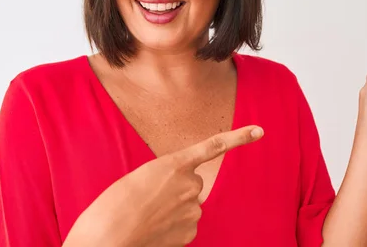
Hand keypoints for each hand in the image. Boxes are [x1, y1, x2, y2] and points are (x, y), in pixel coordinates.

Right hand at [63, 125, 263, 246]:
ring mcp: (193, 209)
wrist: (108, 237)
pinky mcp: (190, 230)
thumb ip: (167, 177)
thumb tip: (185, 195)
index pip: (213, 146)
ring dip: (174, 209)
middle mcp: (189, 184)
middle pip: (192, 184)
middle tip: (151, 199)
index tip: (258, 131)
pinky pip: (186, 224)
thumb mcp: (141, 177)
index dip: (238, 138)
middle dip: (178, 191)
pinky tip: (155, 228)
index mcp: (174, 164)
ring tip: (148, 215)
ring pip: (189, 206)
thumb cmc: (114, 205)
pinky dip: (174, 226)